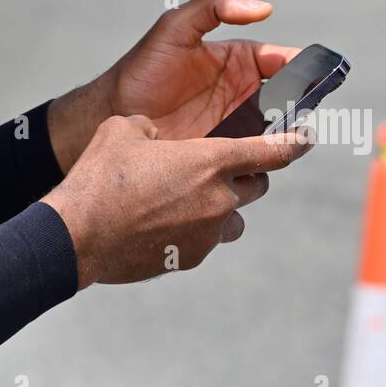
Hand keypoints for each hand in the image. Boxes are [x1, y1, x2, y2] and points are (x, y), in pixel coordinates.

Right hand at [42, 112, 314, 287]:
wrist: (78, 235)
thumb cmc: (101, 177)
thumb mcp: (125, 130)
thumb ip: (154, 128)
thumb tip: (158, 137)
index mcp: (210, 162)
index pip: (273, 152)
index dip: (295, 142)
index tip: (308, 138)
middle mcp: (219, 199)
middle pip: (256, 185)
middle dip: (246, 174)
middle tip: (221, 166)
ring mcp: (208, 233)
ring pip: (234, 217)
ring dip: (222, 206)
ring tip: (187, 198)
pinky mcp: (191, 258)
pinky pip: (207, 239)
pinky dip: (196, 227)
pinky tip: (163, 221)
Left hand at [48, 0, 299, 171]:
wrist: (112, 114)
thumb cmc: (142, 68)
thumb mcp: (174, 27)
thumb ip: (214, 6)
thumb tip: (265, 8)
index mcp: (240, 60)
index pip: (283, 61)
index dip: (304, 67)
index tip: (316, 76)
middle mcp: (245, 93)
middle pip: (290, 99)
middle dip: (303, 104)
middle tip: (303, 111)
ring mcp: (237, 125)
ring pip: (279, 131)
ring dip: (287, 135)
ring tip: (284, 139)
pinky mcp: (225, 154)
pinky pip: (256, 157)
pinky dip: (266, 159)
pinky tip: (264, 160)